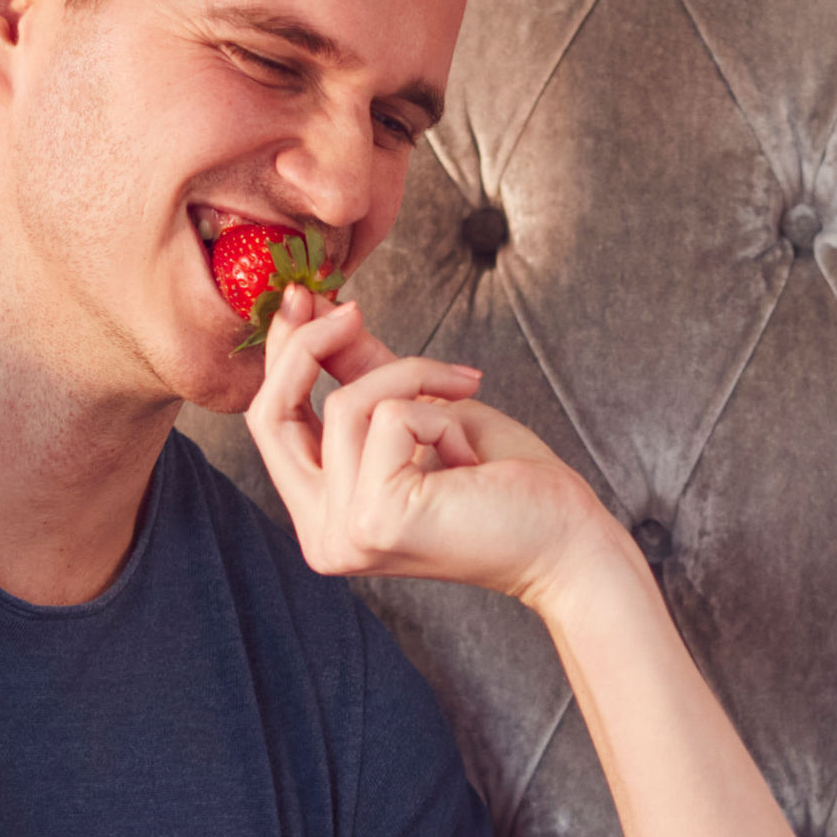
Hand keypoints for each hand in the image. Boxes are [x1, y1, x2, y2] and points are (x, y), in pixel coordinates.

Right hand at [240, 291, 620, 605]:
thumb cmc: (508, 484)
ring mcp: (344, 534)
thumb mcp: (422, 411)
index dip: (282, 356)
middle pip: (271, 416)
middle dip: (307, 347)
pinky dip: (437, 411)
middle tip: (349, 307)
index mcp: (324, 518)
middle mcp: (322, 537)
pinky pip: (388, 417)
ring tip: (463, 396)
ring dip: (413, 380)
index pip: (272, 426)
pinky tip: (469, 450)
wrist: (565, 539)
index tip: (303, 297)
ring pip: (345, 405)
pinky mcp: (375, 520)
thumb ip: (362, 372)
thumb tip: (312, 311)